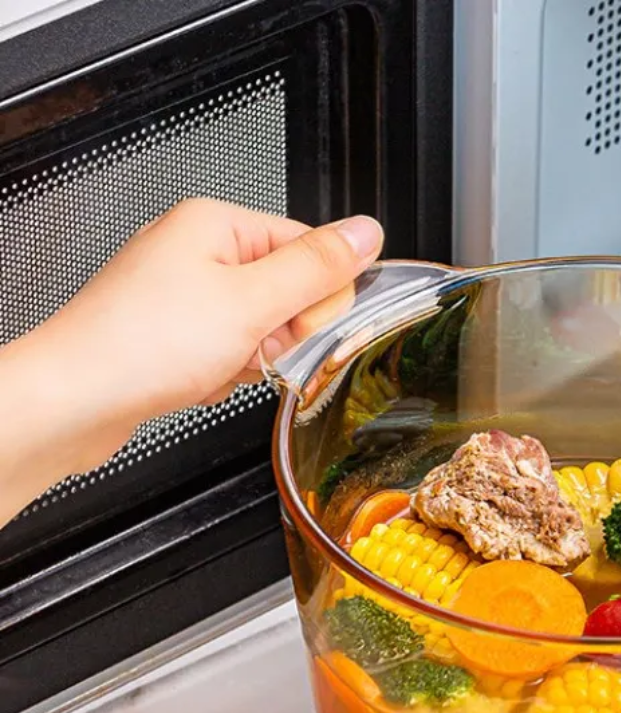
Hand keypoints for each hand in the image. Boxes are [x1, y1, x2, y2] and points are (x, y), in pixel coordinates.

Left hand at [18, 198, 382, 476]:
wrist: (75, 399)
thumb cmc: (142, 344)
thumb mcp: (251, 302)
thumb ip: (317, 268)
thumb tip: (366, 233)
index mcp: (217, 224)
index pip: (308, 247)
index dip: (319, 296)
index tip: (309, 326)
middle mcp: (198, 252)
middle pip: (287, 291)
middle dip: (281, 334)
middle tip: (256, 348)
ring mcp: (183, 295)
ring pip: (260, 329)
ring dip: (253, 359)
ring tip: (218, 366)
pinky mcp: (174, 334)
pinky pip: (230, 352)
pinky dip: (226, 373)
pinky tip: (201, 380)